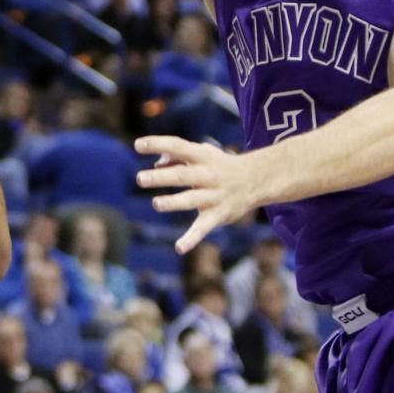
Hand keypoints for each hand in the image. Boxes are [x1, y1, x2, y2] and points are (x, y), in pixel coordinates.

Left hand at [136, 136, 263, 253]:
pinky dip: (192, 239)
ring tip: (156, 203)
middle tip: (140, 178)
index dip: (158, 144)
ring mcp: (214, 196)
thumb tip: (157, 166)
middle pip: (182, 175)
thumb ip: (177, 155)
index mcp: (202, 156)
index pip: (178, 146)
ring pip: (191, 200)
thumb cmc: (217, 164)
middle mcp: (208, 175)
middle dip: (161, 177)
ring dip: (173, 202)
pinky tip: (179, 248)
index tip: (138, 145)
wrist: (255, 180)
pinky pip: (203, 228)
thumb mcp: (201, 153)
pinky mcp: (218, 215)